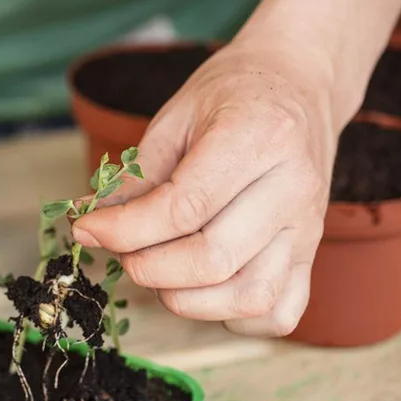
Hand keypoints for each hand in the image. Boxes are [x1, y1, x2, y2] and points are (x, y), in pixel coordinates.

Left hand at [71, 37, 343, 336]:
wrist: (298, 83)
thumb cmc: (233, 95)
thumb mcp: (176, 116)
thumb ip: (137, 176)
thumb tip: (91, 225)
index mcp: (258, 137)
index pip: (184, 208)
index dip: (125, 230)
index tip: (88, 230)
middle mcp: (293, 187)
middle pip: (213, 259)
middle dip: (149, 268)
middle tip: (123, 251)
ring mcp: (309, 227)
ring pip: (250, 296)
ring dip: (188, 299)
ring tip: (160, 271)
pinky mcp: (312, 254)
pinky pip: (278, 311)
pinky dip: (234, 317)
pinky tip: (204, 290)